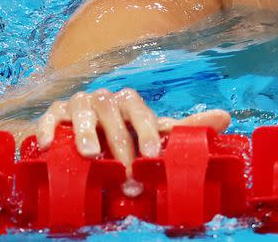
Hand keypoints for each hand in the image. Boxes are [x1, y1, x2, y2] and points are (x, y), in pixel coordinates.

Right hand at [36, 88, 229, 196]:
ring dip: (85, 133)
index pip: (141, 113)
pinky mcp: (54, 113)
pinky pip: (50, 118)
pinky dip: (50, 130)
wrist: (83, 133)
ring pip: (83, 113)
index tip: (150, 155)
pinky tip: (50, 145)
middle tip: (127, 178)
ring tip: (89, 156)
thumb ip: (185, 128)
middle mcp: (106, 99)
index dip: (146, 132)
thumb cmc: (125, 134)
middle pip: (114, 119)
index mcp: (131, 103)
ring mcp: (79, 104)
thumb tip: (226, 117)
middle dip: (121, 150)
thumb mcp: (153, 133)